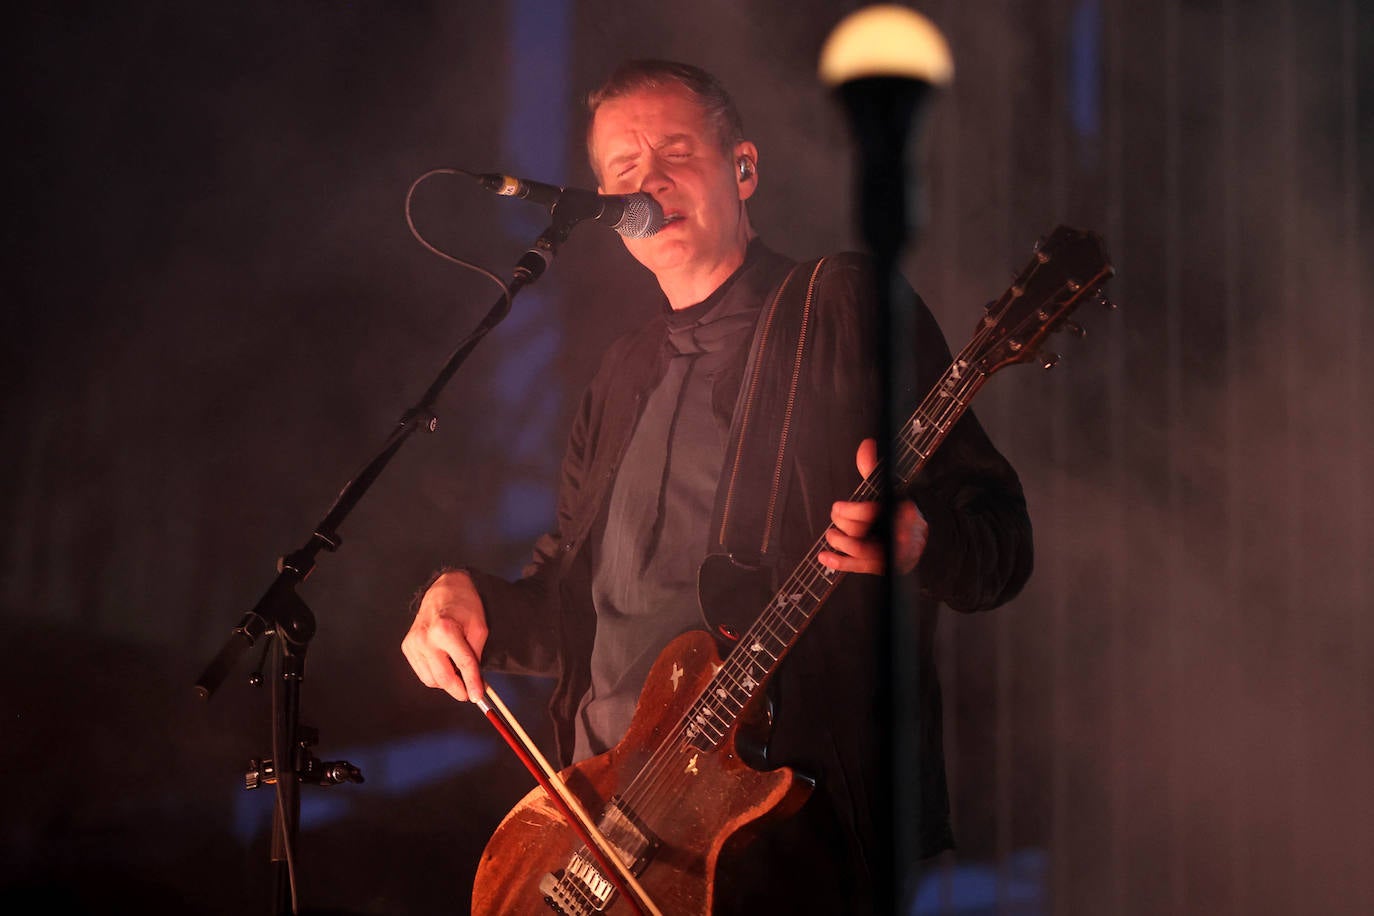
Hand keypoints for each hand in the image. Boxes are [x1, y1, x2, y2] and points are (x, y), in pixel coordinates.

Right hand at [401, 569, 488, 702]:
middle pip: (443, 677)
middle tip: (470, 693)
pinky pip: (422, 672)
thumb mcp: (479, 627)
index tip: (478, 696)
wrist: (444, 589)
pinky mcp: (407, 647)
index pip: (462, 664)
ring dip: (447, 683)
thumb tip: (475, 682)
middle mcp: (425, 638)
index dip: (472, 683)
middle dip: (458, 689)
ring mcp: (413, 643)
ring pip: (431, 679)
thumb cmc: (464, 605)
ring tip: (459, 675)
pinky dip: (435, 676)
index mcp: (445, 629)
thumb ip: (476, 656)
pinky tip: (445, 666)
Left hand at [818, 438, 927, 575]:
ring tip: (831, 535)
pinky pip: (859, 568)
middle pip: (862, 531)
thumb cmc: (899, 511)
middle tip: (836, 516)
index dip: (855, 511)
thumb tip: (866, 445)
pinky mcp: (882, 566)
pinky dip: (839, 563)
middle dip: (843, 523)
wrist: (920, 538)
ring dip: (839, 542)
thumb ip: (874, 469)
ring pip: (860, 551)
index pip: (874, 512)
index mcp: (901, 510)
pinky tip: (825, 557)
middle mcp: (898, 532)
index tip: (839, 507)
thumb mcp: (888, 487)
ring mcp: (890, 551)